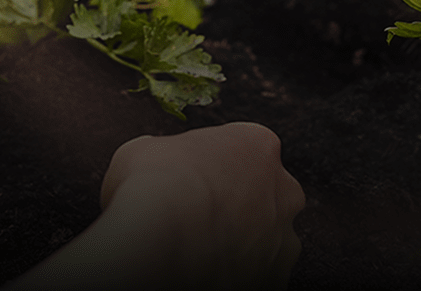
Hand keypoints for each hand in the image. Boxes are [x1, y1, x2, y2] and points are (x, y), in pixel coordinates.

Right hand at [5, 123, 303, 290]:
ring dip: (243, 245)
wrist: (155, 246)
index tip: (196, 186)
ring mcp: (281, 238)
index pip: (246, 152)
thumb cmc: (147, 191)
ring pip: (268, 238)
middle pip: (266, 195)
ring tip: (201, 257)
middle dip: (241, 205)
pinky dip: (239, 276)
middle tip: (202, 223)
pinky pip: (259, 276)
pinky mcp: (274, 281)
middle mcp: (281, 188)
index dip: (217, 169)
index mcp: (257, 144)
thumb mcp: (140, 153)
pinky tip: (206, 274)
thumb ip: (159, 154)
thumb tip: (149, 162)